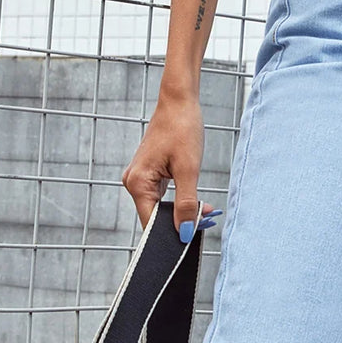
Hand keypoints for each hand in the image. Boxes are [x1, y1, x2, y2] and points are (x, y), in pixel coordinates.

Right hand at [121, 87, 217, 233]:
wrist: (179, 102)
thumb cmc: (183, 129)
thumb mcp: (189, 170)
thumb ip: (186, 205)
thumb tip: (185, 233)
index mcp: (138, 183)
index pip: (151, 224)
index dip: (171, 235)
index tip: (192, 240)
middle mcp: (134, 183)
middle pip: (155, 218)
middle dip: (181, 223)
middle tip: (207, 220)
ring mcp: (139, 179)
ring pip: (160, 209)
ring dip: (182, 213)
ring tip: (205, 211)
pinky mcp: (148, 175)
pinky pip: (162, 198)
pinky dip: (179, 203)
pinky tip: (196, 203)